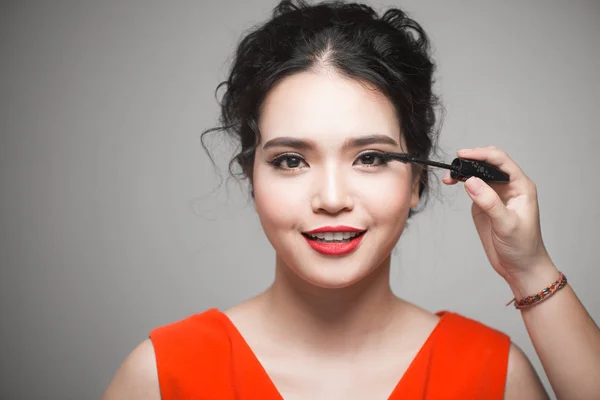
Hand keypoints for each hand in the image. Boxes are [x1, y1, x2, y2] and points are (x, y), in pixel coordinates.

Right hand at [442, 146, 555, 291]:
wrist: (520, 267)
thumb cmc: (523, 247)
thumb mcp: (507, 224)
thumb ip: (489, 202)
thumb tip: (470, 181)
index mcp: (521, 186)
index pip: (500, 161)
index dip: (481, 154)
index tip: (463, 155)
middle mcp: (509, 186)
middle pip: (488, 163)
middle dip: (470, 160)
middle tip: (453, 167)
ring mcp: (495, 194)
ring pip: (478, 174)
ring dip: (463, 171)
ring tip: (448, 177)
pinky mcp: (485, 204)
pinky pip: (472, 187)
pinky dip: (460, 182)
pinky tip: (452, 183)